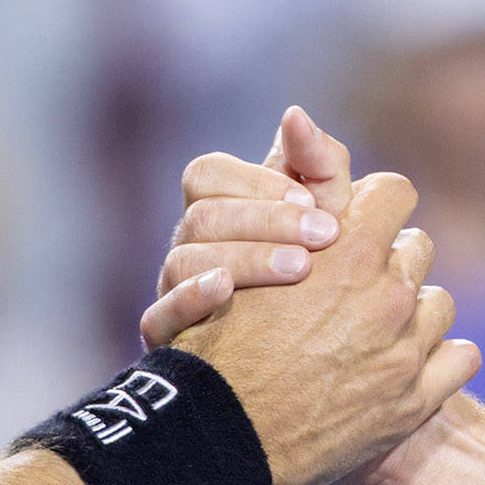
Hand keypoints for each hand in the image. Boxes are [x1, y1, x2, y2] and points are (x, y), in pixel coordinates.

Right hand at [140, 105, 357, 349]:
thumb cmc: (318, 279)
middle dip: (265, 220)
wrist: (304, 371)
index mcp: (217, 210)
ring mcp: (173, 293)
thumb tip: (295, 114)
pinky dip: (190, 298)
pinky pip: (156, 317)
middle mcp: (189, 248)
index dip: (257, 182)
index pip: (207, 174)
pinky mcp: (170, 342)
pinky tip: (226, 290)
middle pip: (200, 216)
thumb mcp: (327, 217)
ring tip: (302, 269)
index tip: (312, 200)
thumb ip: (320, 165)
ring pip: (181, 261)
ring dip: (245, 257)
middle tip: (327, 235)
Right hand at [169, 150, 476, 484]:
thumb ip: (285, 178)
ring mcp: (405, 351)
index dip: (370, 208)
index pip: (394, 193)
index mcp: (347, 251)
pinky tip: (405, 367)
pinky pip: (461, 356)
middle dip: (388, 262)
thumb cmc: (218, 338)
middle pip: (417, 249)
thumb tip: (300, 112)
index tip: (350, 229)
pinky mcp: (417, 401)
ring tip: (372, 332)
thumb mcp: (236, 249)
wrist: (219, 439)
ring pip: (440, 303)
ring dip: (414, 312)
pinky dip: (442, 360)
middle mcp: (386, 296)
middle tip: (351, 289)